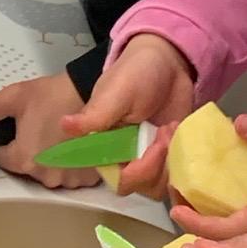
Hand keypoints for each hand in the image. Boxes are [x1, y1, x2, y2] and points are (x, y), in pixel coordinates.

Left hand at [0, 72, 98, 188]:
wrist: (92, 91)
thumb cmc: (53, 94)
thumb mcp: (14, 96)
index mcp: (25, 158)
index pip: (2, 158)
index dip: (7, 140)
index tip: (20, 126)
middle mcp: (46, 175)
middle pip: (26, 167)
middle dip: (29, 149)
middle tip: (41, 125)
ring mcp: (68, 179)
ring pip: (48, 172)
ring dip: (50, 159)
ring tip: (58, 134)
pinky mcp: (87, 178)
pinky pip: (70, 175)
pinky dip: (69, 164)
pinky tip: (73, 145)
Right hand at [61, 34, 194, 197]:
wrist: (169, 61)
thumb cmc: (136, 73)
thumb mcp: (116, 92)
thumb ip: (95, 115)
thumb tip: (64, 125)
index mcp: (104, 145)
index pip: (115, 178)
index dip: (136, 172)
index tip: (153, 147)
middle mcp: (123, 157)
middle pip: (138, 185)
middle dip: (156, 165)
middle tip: (165, 133)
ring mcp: (147, 157)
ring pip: (156, 186)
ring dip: (170, 162)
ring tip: (172, 129)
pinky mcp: (167, 155)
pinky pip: (173, 176)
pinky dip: (181, 163)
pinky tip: (180, 134)